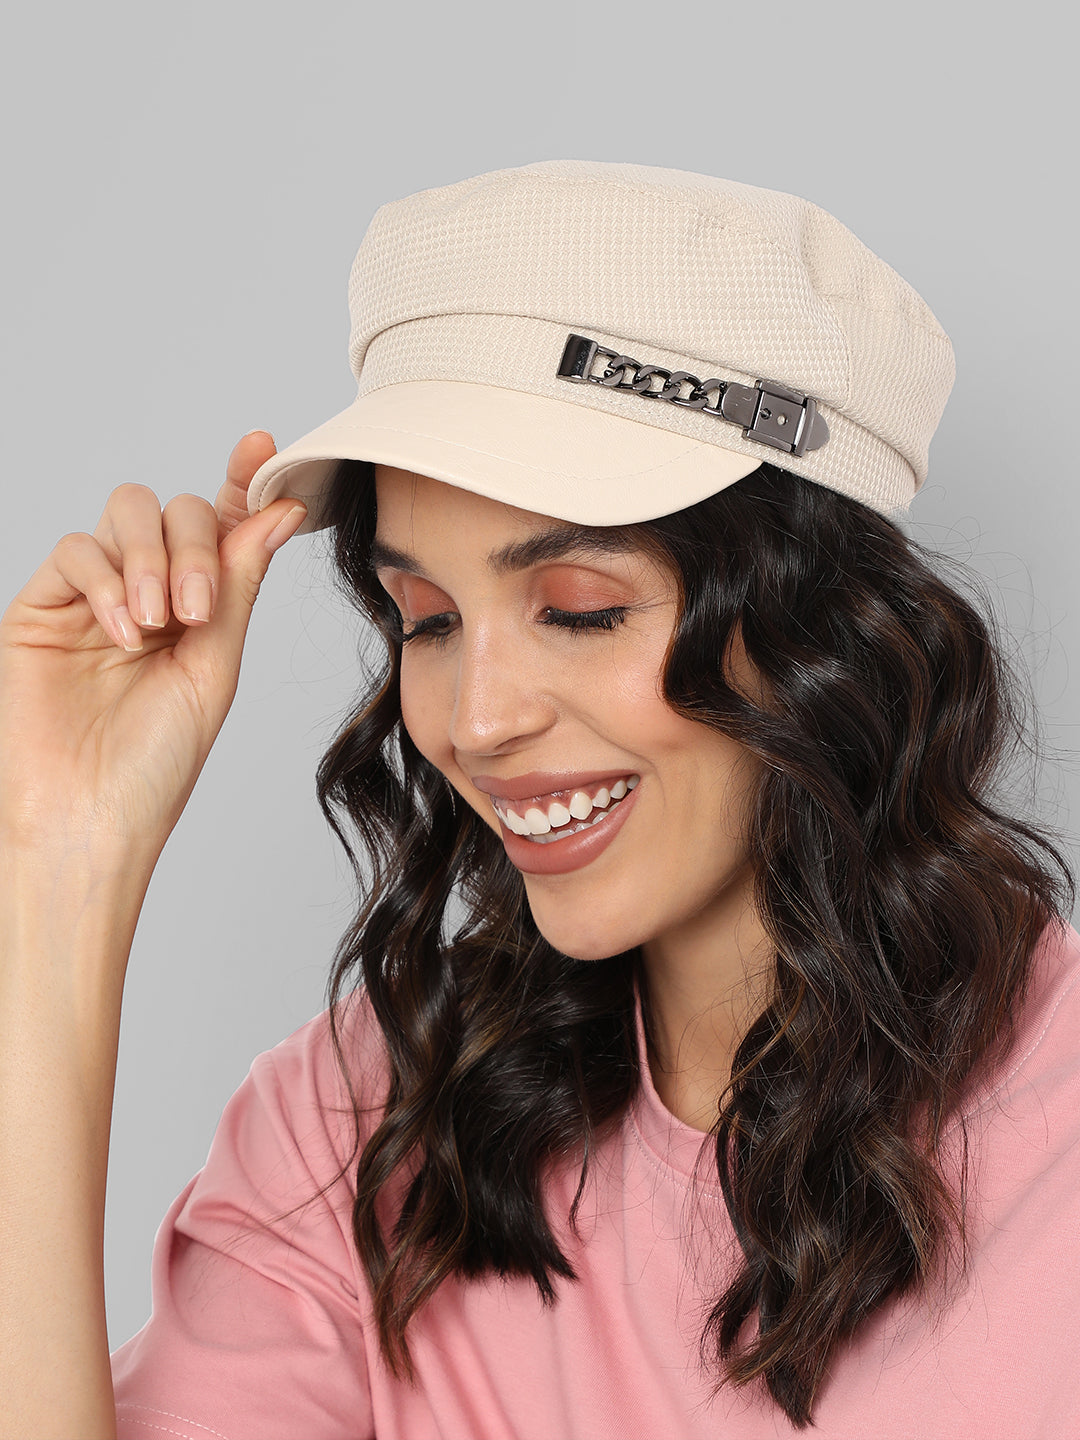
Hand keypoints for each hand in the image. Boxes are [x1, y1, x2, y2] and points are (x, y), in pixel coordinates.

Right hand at [0, 432, 307, 863]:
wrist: (92, 818)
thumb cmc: (157, 761)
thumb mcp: (215, 666)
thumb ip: (238, 584)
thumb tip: (277, 512)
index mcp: (198, 606)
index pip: (221, 526)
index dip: (241, 482)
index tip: (260, 447)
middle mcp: (148, 591)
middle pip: (174, 509)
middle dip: (193, 547)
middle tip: (196, 610)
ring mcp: (94, 596)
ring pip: (124, 515)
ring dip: (150, 558)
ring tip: (158, 624)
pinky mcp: (42, 607)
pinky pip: (74, 550)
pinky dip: (106, 579)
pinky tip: (123, 631)